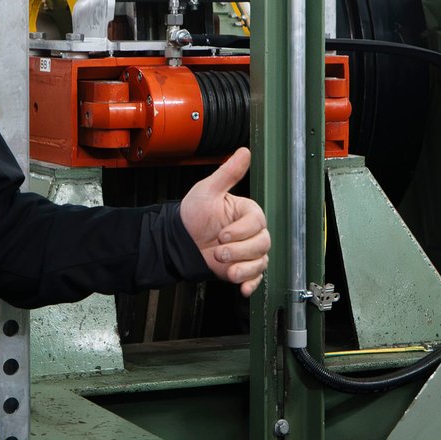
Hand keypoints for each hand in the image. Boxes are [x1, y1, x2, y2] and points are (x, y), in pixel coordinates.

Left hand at [179, 147, 270, 295]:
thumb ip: (228, 173)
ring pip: (260, 262)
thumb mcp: (208, 191)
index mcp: (247, 212)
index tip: (222, 234)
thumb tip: (244, 151)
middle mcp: (251, 233)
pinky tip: (242, 288)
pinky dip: (250, 284)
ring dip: (243, 268)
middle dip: (240, 250)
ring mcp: (248, 252)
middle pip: (262, 244)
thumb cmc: (192, 214)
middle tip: (219, 251)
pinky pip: (255, 278)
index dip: (241, 231)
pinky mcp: (242, 268)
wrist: (178, 241)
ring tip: (224, 266)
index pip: (257, 222)